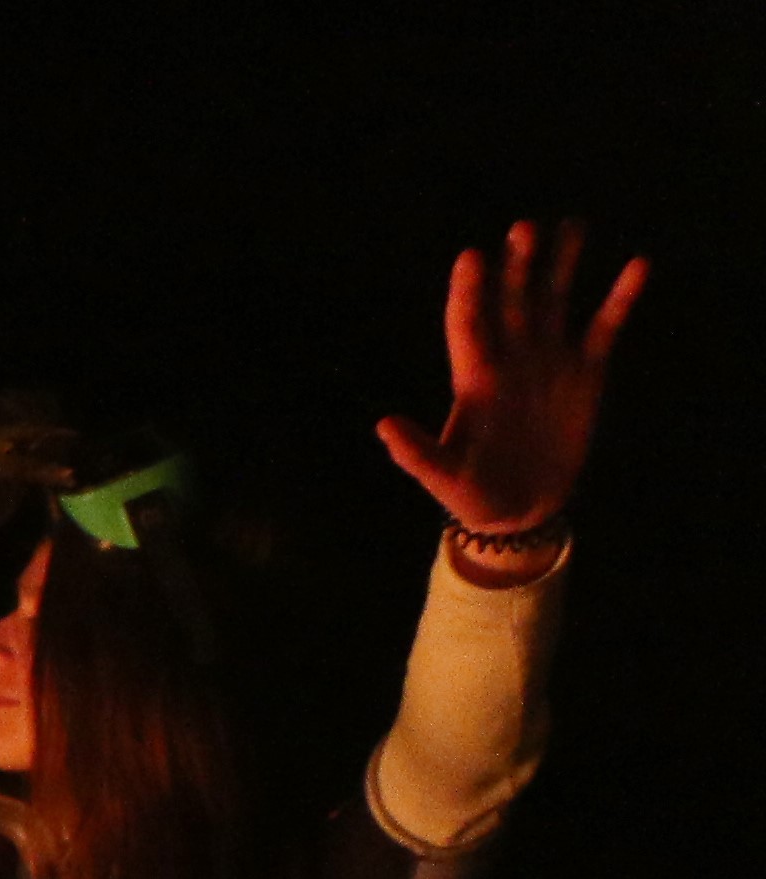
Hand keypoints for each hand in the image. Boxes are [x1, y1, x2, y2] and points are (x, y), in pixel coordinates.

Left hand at [376, 219, 646, 548]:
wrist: (520, 510)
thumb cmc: (472, 494)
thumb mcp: (442, 478)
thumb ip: (416, 453)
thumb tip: (384, 425)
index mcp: (473, 377)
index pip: (468, 323)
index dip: (469, 291)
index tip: (472, 256)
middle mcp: (510, 357)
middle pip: (511, 300)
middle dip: (516, 265)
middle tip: (523, 228)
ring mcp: (548, 359)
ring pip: (554, 300)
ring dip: (562, 265)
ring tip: (572, 225)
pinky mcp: (586, 371)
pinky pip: (604, 326)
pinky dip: (619, 298)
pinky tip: (637, 265)